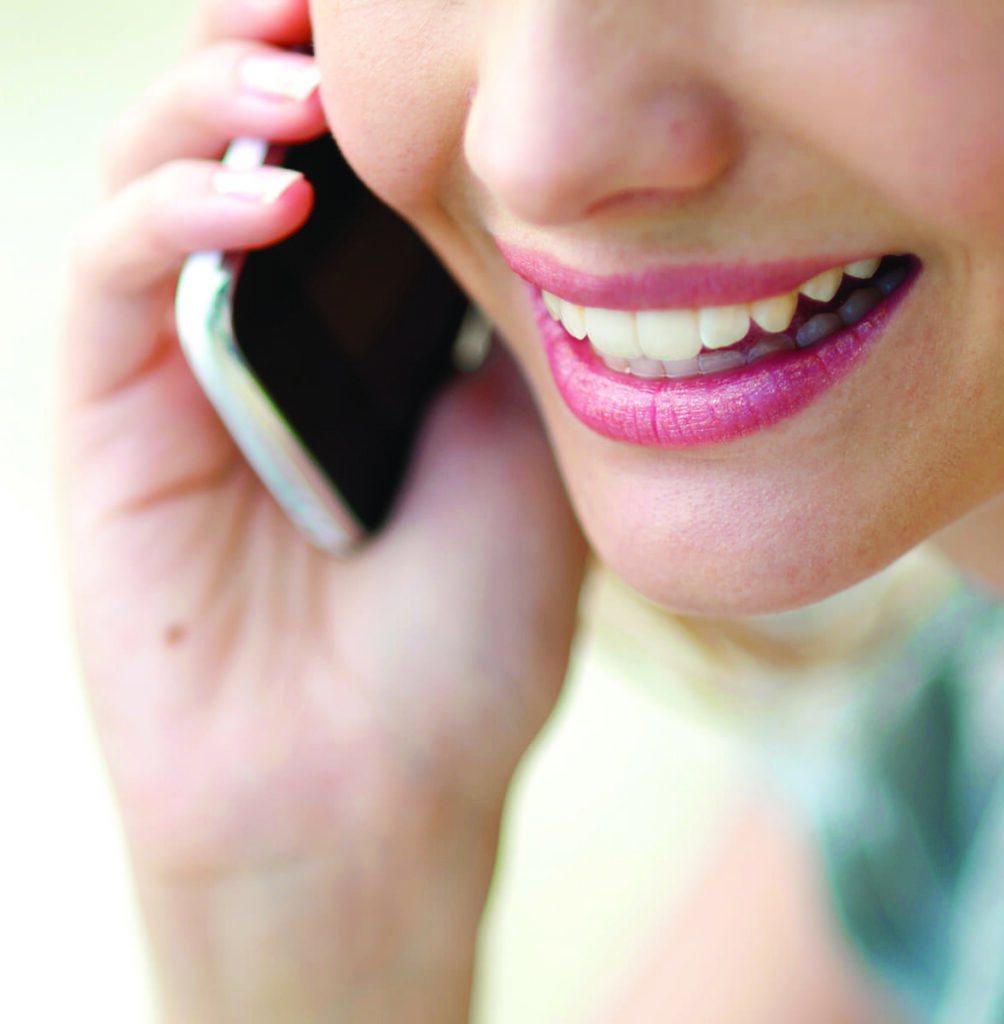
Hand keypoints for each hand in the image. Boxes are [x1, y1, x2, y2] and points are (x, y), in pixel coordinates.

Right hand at [59, 0, 586, 1017]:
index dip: (382, 88)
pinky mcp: (108, 427)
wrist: (376, 791)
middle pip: (248, 146)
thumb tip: (520, 194)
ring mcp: (179, 375)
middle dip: (287, 55)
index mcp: (364, 341)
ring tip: (302, 71)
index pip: (356, 170)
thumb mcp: (531, 463)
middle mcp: (268, 338)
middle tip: (350, 4)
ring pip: (159, 182)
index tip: (445, 21)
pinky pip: (114, 282)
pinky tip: (261, 189)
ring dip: (217, 101)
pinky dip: (173, 215)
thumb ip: (510, 333)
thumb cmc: (463, 643)